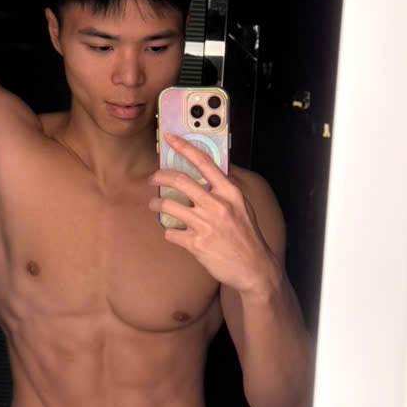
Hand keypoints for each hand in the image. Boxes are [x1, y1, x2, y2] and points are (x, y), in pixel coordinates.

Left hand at [148, 134, 280, 295]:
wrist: (253, 267)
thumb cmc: (247, 236)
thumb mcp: (242, 206)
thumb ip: (224, 190)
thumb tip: (205, 175)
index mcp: (229, 193)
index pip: (204, 162)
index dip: (184, 147)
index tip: (169, 138)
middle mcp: (217, 205)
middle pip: (179, 181)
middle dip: (160, 177)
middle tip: (153, 179)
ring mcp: (206, 225)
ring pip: (168, 206)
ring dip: (156, 205)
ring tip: (155, 206)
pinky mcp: (196, 244)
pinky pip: (171, 232)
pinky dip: (169, 232)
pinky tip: (174, 233)